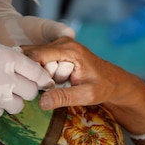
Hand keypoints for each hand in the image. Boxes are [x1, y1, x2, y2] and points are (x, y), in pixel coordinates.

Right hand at [0, 3, 53, 117]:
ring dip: (14, 101)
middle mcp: (7, 79)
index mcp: (12, 60)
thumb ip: (10, 57)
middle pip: (32, 92)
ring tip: (4, 94)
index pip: (39, 74)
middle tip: (21, 86)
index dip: (44, 79)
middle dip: (29, 89)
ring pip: (18, 106)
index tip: (45, 81)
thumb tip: (21, 65)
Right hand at [21, 37, 143, 109]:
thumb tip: (42, 102)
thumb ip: (65, 97)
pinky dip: (40, 72)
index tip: (44, 87)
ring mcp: (58, 45)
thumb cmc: (103, 87)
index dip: (33, 73)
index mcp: (69, 49)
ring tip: (57, 83)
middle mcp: (62, 42)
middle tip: (54, 86)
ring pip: (33, 59)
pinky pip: (37, 60)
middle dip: (36, 73)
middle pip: (31, 56)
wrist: (113, 81)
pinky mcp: (56, 51)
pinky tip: (53, 81)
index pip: (35, 55)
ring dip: (38, 73)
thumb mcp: (87, 95)